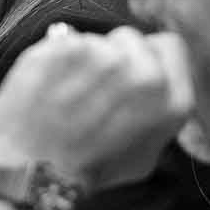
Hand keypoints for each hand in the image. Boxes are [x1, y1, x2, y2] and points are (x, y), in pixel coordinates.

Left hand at [0, 25, 195, 189]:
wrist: (36, 171)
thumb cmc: (88, 170)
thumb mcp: (143, 157)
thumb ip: (157, 116)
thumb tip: (155, 93)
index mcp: (173, 100)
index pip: (170, 46)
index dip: (149, 55)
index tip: (131, 69)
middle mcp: (146, 73)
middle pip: (131, 38)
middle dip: (115, 56)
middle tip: (94, 86)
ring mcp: (106, 56)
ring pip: (98, 39)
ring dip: (85, 58)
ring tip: (68, 92)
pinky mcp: (68, 46)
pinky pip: (66, 40)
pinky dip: (57, 57)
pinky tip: (50, 84)